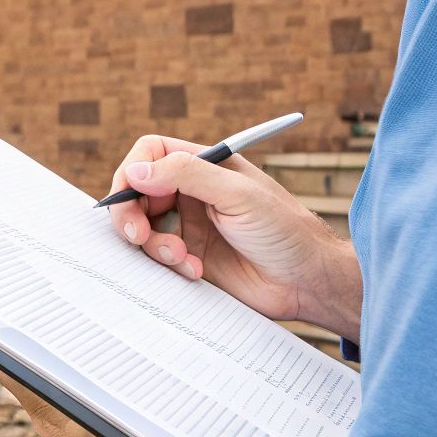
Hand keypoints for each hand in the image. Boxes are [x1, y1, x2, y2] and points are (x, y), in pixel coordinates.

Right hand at [107, 135, 362, 339]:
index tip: (128, 195)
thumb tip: (136, 171)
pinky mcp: (189, 258)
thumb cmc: (285, 230)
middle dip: (131, 214)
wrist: (308, 282)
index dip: (132, 171)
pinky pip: (157, 258)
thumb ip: (187, 174)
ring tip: (181, 257)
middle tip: (137, 235)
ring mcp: (189, 226)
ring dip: (152, 244)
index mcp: (205, 167)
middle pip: (137, 192)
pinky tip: (195, 271)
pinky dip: (168, 265)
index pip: (151, 154)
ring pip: (142, 227)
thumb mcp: (238, 194)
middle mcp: (192, 193)